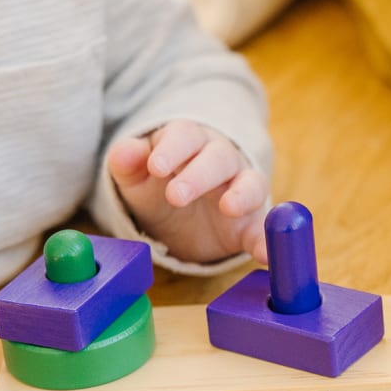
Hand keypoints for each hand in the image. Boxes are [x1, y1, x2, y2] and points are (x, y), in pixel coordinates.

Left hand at [107, 121, 268, 264]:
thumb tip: (123, 150)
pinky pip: (262, 228)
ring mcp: (240, 189)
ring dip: (243, 194)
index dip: (172, 149)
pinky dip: (267, 239)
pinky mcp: (250, 222)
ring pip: (250, 183)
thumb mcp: (137, 177)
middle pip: (217, 158)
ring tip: (229, 207)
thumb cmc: (159, 185)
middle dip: (198, 174)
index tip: (156, 167)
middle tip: (176, 195)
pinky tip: (265, 255)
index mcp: (189, 142)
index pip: (184, 135)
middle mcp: (220, 160)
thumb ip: (128, 163)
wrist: (181, 216)